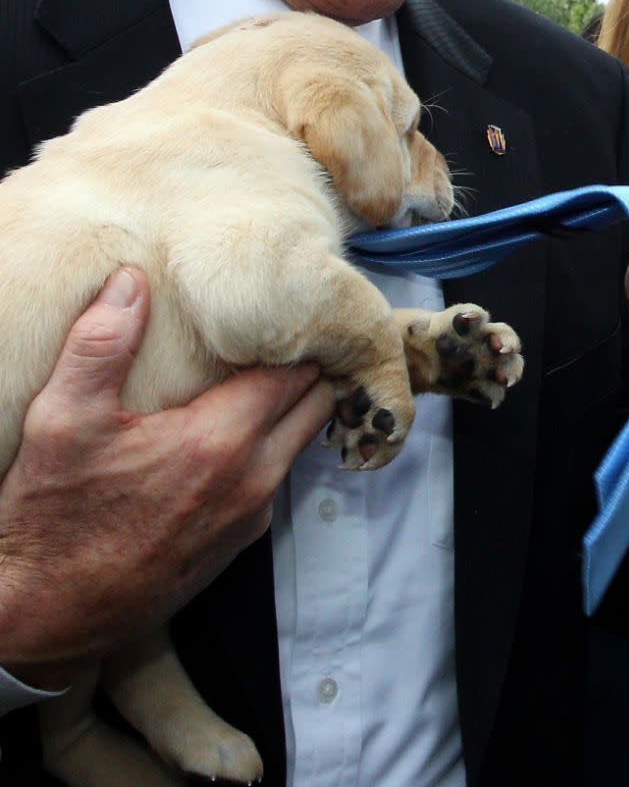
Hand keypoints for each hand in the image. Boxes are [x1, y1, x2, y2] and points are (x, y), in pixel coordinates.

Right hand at [0, 266, 334, 688]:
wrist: (44, 616)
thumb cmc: (52, 518)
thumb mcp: (63, 419)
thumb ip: (101, 343)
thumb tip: (130, 280)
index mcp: (218, 442)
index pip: (296, 372)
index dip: (299, 336)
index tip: (289, 308)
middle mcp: (249, 481)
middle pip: (316, 405)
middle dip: (309, 367)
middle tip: (285, 334)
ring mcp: (248, 517)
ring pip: (300, 443)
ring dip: (293, 408)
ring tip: (263, 372)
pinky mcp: (237, 544)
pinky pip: (275, 479)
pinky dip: (272, 447)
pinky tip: (236, 429)